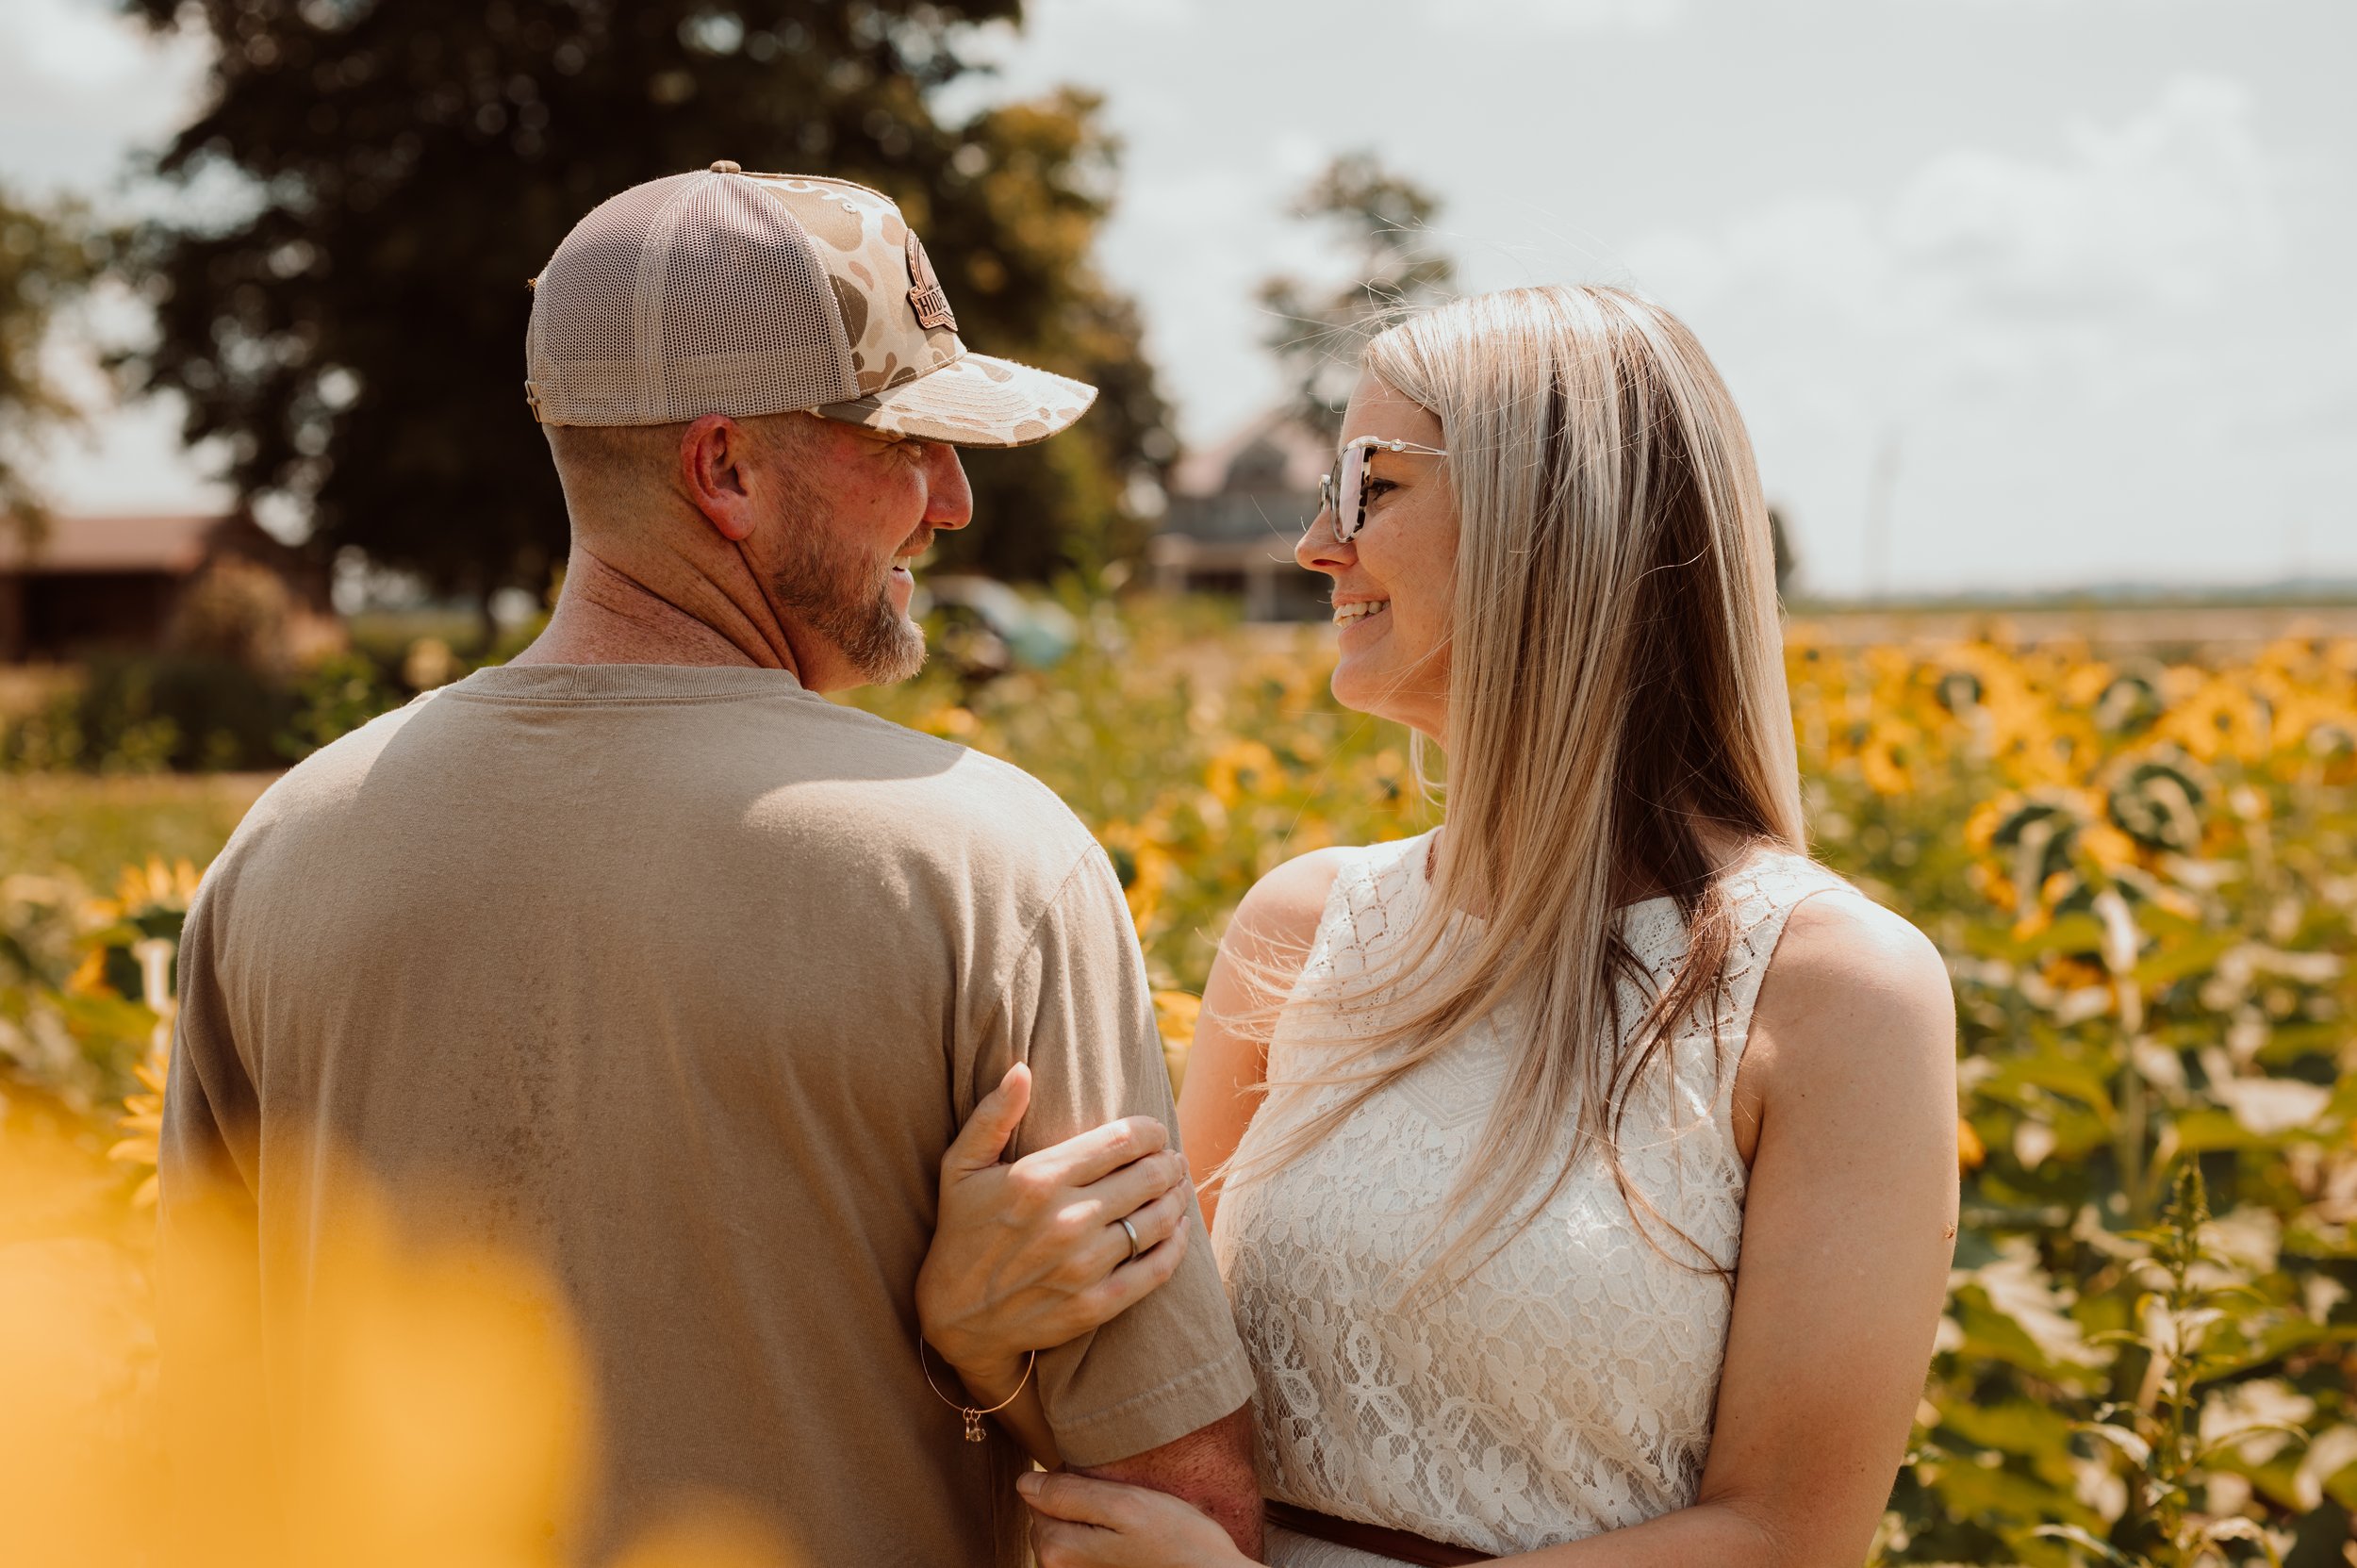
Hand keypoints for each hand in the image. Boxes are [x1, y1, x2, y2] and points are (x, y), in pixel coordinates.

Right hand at [915, 1063, 1193, 1388]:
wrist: (957, 1319)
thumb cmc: (960, 1233)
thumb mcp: (960, 1168)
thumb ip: (992, 1116)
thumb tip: (1021, 1070)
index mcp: (1038, 1179)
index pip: (1123, 1140)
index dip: (1151, 1132)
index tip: (1155, 1133)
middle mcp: (1066, 1220)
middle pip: (1149, 1176)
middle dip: (1169, 1162)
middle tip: (1172, 1161)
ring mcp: (1083, 1265)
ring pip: (1159, 1220)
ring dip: (1177, 1199)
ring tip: (1176, 1190)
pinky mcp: (1095, 1304)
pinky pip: (1156, 1269)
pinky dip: (1177, 1245)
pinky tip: (1179, 1231)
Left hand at [1018, 1471, 1257, 1567]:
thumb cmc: (1177, 1541)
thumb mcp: (1124, 1504)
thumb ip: (1069, 1494)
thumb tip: (1023, 1483)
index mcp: (1056, 1550)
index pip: (1039, 1496)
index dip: (1073, 1481)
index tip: (1109, 1488)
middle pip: (1050, 1518)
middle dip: (1079, 1505)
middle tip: (1123, 1507)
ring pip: (1069, 1534)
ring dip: (1092, 1524)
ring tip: (1130, 1528)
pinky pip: (1086, 1551)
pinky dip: (1102, 1541)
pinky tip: (1131, 1545)